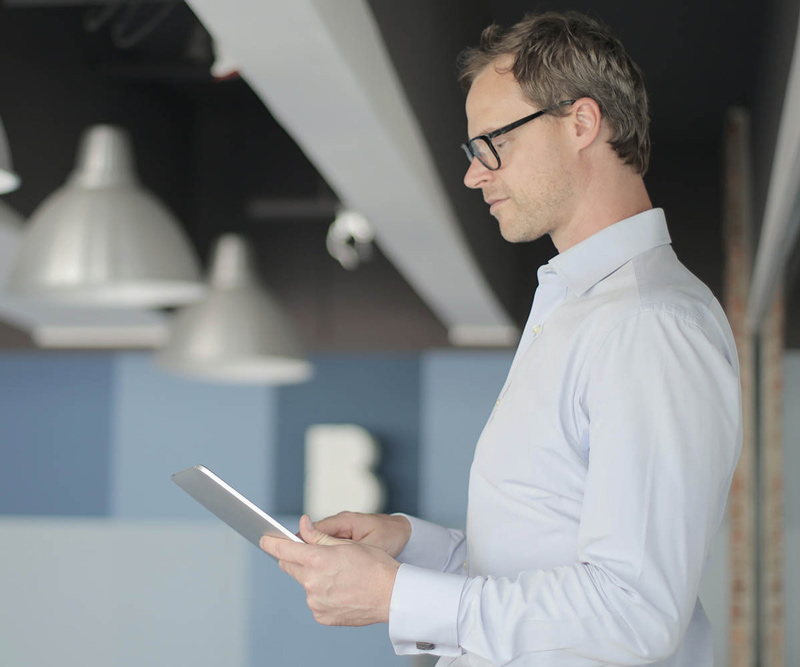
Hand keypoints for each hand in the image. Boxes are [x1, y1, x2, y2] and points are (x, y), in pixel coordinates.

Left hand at [260, 515, 400, 625]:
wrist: (392, 595)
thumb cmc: (374, 565)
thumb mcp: (347, 544)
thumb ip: (318, 536)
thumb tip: (301, 525)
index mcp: (317, 559)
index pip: (284, 549)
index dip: (271, 543)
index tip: (264, 539)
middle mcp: (312, 582)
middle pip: (291, 566)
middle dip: (297, 558)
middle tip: (314, 554)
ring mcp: (315, 601)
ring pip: (305, 583)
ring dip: (313, 577)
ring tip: (339, 575)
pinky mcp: (321, 615)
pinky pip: (315, 599)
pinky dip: (323, 593)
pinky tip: (341, 590)